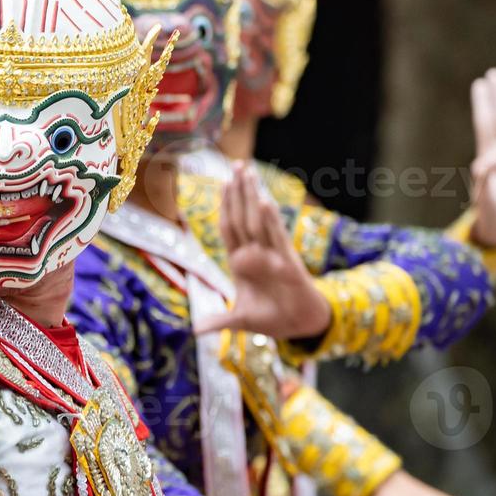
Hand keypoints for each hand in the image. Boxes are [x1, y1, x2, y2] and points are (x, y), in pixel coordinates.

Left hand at [192, 162, 331, 339]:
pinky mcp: (287, 263)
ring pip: (259, 221)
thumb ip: (219, 320)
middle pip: (243, 217)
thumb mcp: (240, 320)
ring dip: (253, 197)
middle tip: (237, 165)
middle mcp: (255, 254)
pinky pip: (277, 238)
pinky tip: (264, 202)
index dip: (225, 206)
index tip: (223, 183)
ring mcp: (271, 256)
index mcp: (242, 262)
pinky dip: (271, 220)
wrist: (300, 327)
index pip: (230, 228)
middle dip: (239, 192)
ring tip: (248, 172)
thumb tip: (196, 330)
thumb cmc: (272, 318)